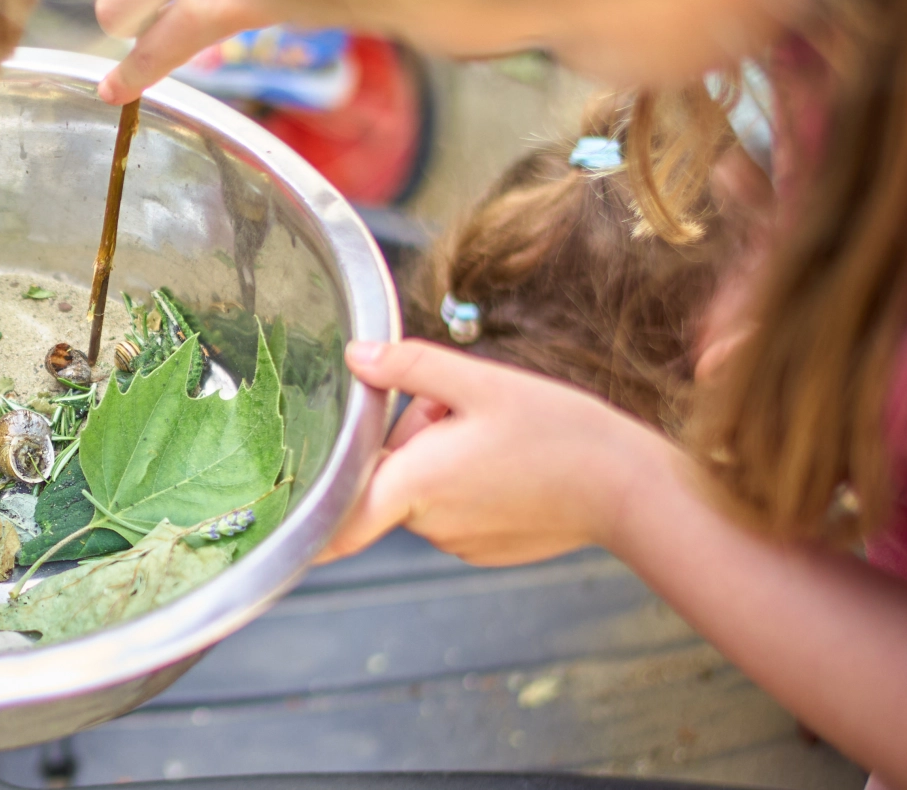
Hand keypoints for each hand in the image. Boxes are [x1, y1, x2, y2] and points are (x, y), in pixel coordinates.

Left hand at [322, 340, 676, 565]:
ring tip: (497, 431)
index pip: (335, 525)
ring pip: (424, 487)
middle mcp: (429, 525)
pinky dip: (468, 480)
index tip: (276, 515)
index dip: (302, 521)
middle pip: (390, 473)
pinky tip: (511, 459)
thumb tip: (354, 356)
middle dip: (412, 434)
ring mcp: (459, 543)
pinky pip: (455, 507)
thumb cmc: (560, 433)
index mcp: (414, 485)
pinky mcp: (486, 549)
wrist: (631, 489)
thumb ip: (409, 366)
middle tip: (459, 405)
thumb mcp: (481, 381)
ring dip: (442, 454)